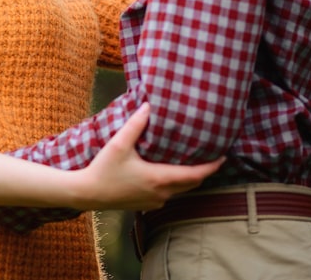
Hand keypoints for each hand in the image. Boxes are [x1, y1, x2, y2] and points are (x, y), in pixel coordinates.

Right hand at [66, 104, 223, 211]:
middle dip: (204, 172)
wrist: (87, 193)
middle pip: (192, 185)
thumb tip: (149, 106)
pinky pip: (168, 194)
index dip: (212, 167)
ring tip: (192, 162)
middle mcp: (161, 193)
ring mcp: (154, 201)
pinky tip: (169, 173)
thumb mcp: (119, 144)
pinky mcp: (146, 204)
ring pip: (180, 191)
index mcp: (159, 178)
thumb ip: (135, 124)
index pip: (195, 175)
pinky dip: (175, 184)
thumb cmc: (103, 169)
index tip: (224, 157)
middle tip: (212, 158)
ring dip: (189, 179)